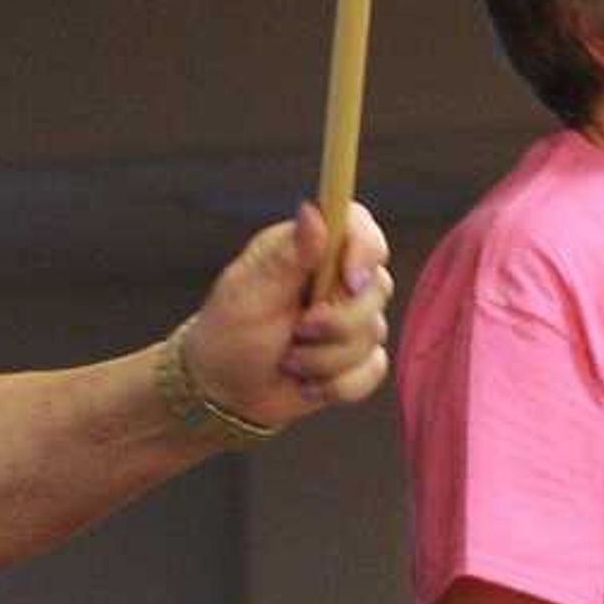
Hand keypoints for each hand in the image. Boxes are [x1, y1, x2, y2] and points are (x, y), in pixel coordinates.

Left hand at [175, 200, 393, 430]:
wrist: (226, 391)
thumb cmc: (229, 335)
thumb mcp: (249, 295)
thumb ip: (286, 257)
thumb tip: (312, 212)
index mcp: (309, 250)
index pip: (359, 227)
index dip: (365, 251)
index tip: (350, 282)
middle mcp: (336, 279)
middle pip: (376, 287)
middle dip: (336, 324)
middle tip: (296, 333)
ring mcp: (352, 318)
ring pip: (373, 334)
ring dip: (326, 360)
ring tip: (289, 361)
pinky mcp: (360, 357)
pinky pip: (374, 369)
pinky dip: (339, 385)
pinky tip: (309, 385)